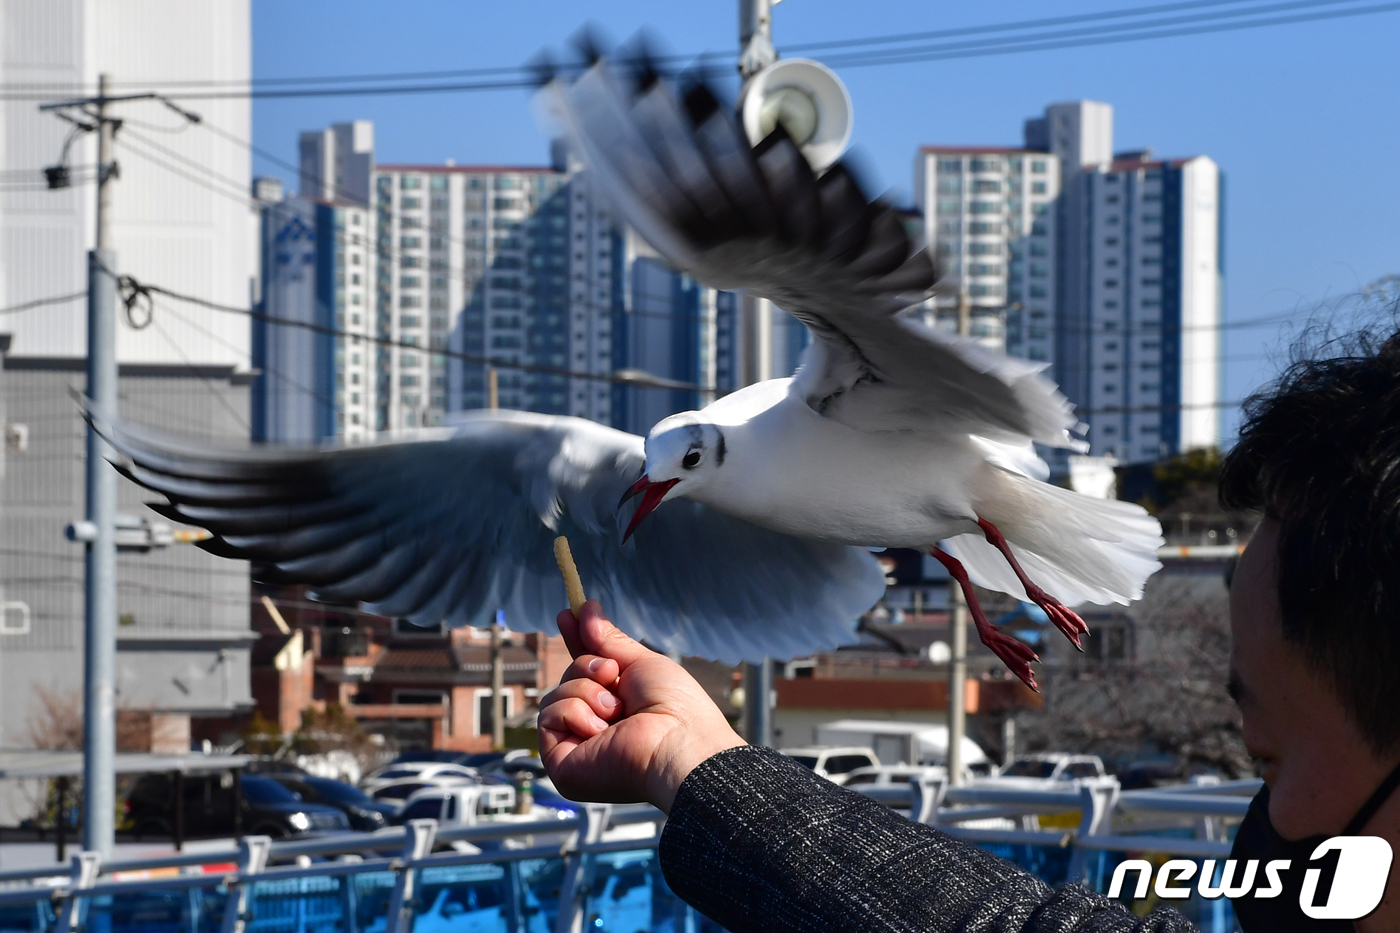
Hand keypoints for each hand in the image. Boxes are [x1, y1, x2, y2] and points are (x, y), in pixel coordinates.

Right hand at [538, 600, 744, 813]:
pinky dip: (575, 713)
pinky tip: (602, 730)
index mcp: (618, 709)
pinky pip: (547, 717)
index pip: (586, 673)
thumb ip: (610, 640)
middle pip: (569, 678)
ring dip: (586, 691)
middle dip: (588, 666)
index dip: (576, 642)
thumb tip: (586, 609)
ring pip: (555, 695)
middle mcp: (596, 729)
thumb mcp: (642, 663)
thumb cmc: (674, 707)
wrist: (678, 741)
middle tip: (612, 674)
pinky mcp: (561, 765)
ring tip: (616, 710)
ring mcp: (577, 747)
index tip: (567, 613)